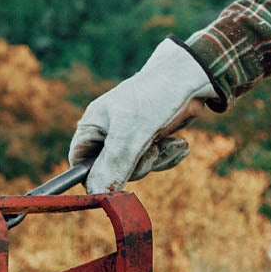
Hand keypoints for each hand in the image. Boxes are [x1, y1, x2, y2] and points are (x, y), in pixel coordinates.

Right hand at [69, 41, 217, 194]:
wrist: (191, 78)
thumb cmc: (155, 97)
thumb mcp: (132, 134)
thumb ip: (114, 164)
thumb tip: (97, 193)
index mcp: (94, 126)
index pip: (79, 163)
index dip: (93, 177)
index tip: (113, 188)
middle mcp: (109, 132)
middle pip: (112, 171)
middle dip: (135, 166)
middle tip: (150, 151)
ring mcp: (132, 136)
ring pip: (138, 168)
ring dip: (157, 159)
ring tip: (169, 142)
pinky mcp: (153, 138)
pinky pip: (156, 161)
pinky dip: (168, 155)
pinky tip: (178, 142)